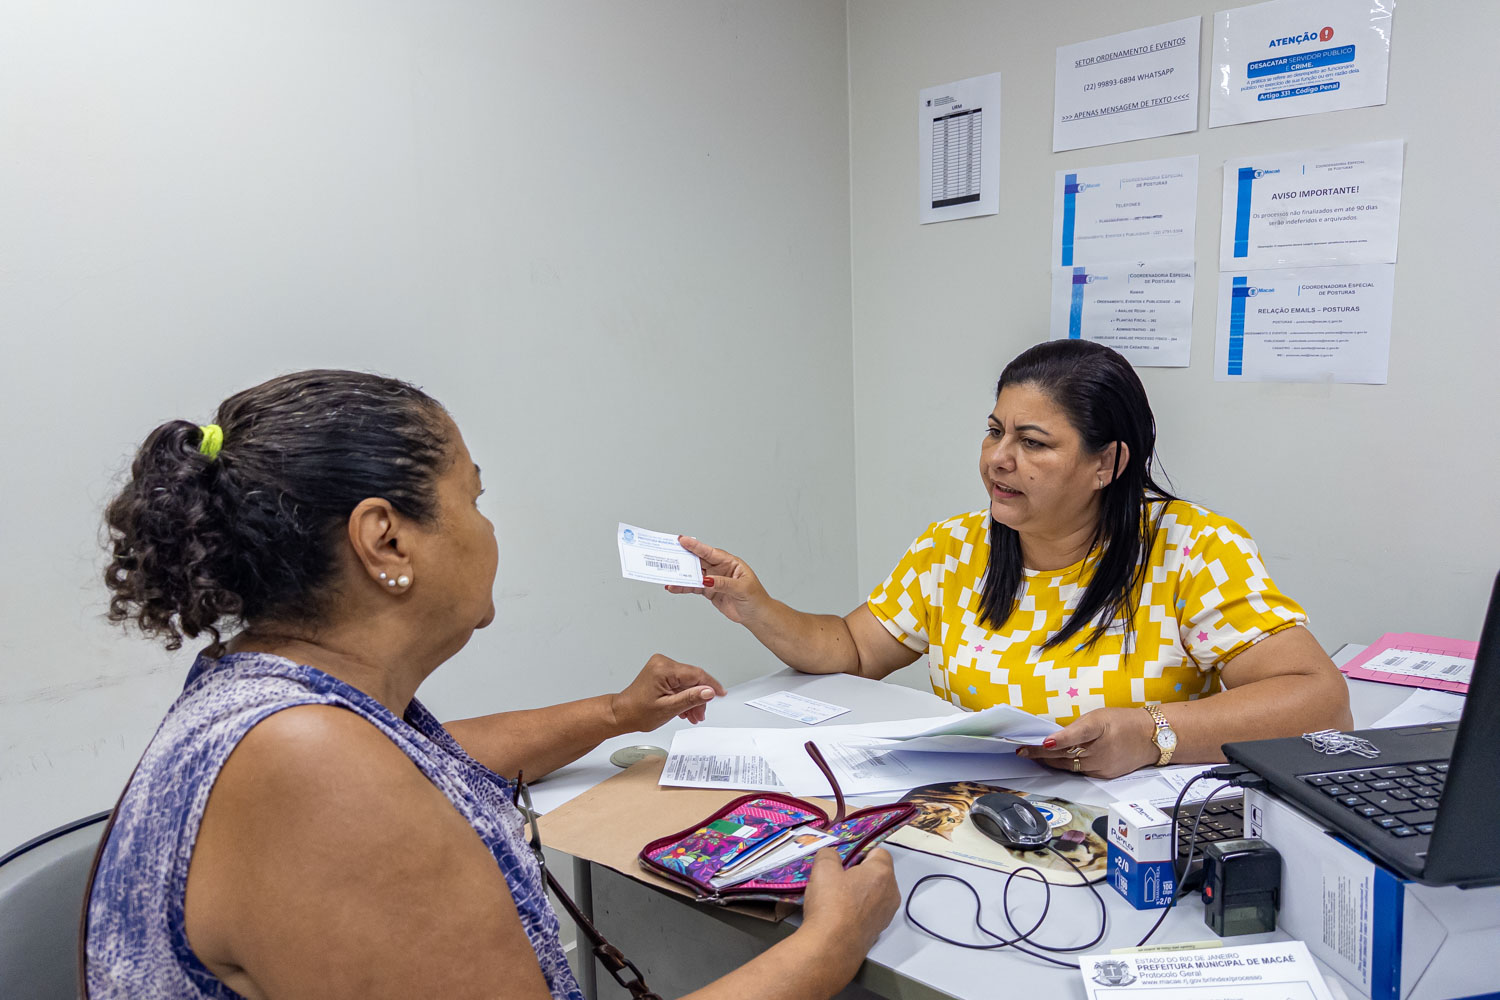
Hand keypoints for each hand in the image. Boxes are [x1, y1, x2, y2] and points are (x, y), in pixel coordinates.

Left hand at [608, 654, 726, 732]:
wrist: (622, 714)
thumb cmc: (637, 712)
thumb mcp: (668, 708)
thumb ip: (690, 699)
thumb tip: (708, 691)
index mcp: (663, 669)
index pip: (695, 674)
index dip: (710, 685)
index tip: (720, 694)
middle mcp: (662, 664)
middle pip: (692, 679)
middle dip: (699, 697)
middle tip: (700, 713)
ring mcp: (661, 667)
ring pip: (687, 682)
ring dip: (692, 698)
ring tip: (692, 715)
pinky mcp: (661, 672)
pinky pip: (680, 682)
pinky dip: (684, 695)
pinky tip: (685, 709)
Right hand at [664, 537, 771, 624]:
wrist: (756, 616)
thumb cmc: (755, 598)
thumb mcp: (741, 588)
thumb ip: (723, 583)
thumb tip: (707, 580)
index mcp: (731, 563)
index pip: (711, 552)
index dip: (696, 546)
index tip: (682, 540)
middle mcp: (720, 569)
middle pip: (699, 561)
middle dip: (685, 558)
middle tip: (670, 554)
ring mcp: (714, 580)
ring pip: (694, 574)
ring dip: (682, 574)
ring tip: (669, 574)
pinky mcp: (710, 591)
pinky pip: (694, 587)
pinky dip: (684, 587)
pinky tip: (674, 587)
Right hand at [799, 848, 899, 974]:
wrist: (832, 946)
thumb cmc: (831, 903)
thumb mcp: (822, 869)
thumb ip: (828, 855)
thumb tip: (831, 856)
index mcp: (882, 873)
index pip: (880, 852)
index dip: (861, 853)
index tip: (844, 862)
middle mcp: (892, 893)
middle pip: (878, 874)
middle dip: (860, 874)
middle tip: (837, 880)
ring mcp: (887, 914)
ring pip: (875, 894)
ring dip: (859, 893)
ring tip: (836, 900)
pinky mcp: (879, 931)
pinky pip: (870, 912)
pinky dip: (858, 911)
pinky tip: (840, 917)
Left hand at [1016, 706, 1157, 778]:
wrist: (1150, 738)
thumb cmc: (1122, 722)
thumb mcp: (1099, 717)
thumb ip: (1076, 728)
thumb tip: (1054, 738)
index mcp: (1096, 731)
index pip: (1071, 738)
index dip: (1055, 741)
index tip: (1037, 744)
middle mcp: (1098, 753)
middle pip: (1064, 756)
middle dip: (1041, 754)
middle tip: (1022, 751)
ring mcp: (1101, 767)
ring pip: (1070, 766)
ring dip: (1051, 762)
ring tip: (1032, 756)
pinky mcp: (1104, 775)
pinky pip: (1081, 772)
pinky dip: (1067, 767)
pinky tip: (1055, 762)